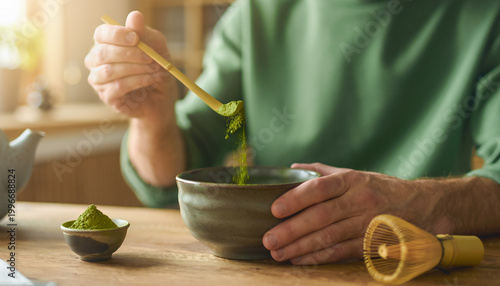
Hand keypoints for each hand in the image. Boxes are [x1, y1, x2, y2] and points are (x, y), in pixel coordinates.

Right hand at [85, 11, 176, 120]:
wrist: (162, 94)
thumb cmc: (155, 66)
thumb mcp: (156, 47)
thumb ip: (144, 33)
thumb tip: (135, 16)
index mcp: (105, 43)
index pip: (101, 34)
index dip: (117, 35)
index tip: (136, 38)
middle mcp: (97, 61)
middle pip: (102, 53)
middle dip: (130, 54)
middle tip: (151, 58)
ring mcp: (99, 80)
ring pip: (109, 71)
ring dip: (136, 69)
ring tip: (155, 70)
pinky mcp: (107, 96)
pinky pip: (118, 86)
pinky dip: (138, 81)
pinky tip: (151, 80)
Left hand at [262, 163, 437, 264]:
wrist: (422, 206)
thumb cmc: (380, 188)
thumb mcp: (355, 173)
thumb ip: (323, 172)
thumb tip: (293, 168)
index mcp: (351, 180)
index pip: (319, 188)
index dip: (296, 199)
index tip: (274, 209)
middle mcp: (359, 200)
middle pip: (321, 216)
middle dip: (292, 230)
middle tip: (269, 240)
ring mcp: (366, 224)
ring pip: (329, 237)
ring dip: (300, 248)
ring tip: (278, 253)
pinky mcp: (371, 243)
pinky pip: (341, 252)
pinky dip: (318, 257)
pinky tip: (300, 260)